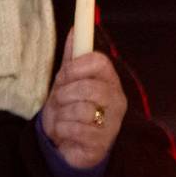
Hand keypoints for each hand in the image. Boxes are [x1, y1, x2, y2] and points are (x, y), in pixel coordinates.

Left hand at [41, 29, 127, 168]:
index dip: (77, 65)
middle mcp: (116, 100)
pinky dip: (63, 130)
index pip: (100, 62)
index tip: (64, 73)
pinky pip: (76, 130)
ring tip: (61, 118)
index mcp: (109, 81)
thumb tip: (74, 30)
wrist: (67, 146)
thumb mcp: (67, 82)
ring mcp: (112, 123)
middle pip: (90, 87)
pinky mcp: (102, 144)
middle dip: (65, 93)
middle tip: (59, 100)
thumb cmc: (70, 110)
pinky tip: (64, 132)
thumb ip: (72, 58)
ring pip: (82, 109)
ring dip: (62, 114)